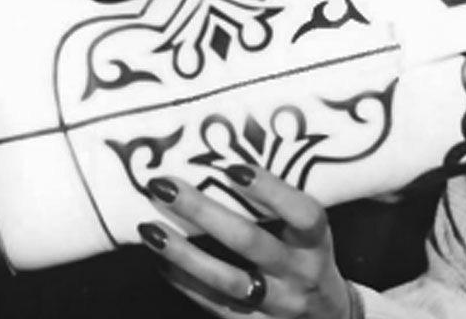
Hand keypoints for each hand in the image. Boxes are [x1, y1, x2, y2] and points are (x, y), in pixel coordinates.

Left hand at [137, 167, 359, 318]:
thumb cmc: (308, 259)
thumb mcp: (308, 233)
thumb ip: (275, 206)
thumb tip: (218, 160)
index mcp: (315, 243)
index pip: (302, 214)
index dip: (271, 190)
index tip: (232, 168)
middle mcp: (299, 274)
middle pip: (251, 243)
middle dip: (204, 213)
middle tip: (164, 187)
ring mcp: (277, 304)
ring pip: (226, 280)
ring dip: (183, 253)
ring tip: (149, 228)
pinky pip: (213, 304)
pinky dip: (183, 281)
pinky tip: (161, 261)